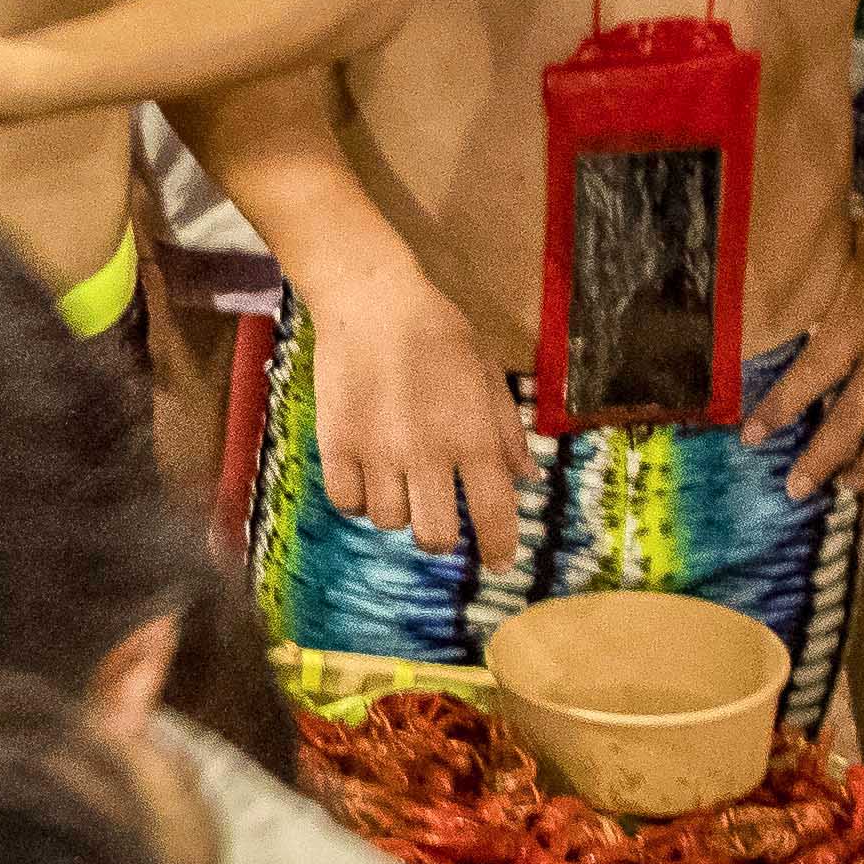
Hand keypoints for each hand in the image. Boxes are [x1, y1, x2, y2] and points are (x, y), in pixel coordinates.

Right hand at [303, 269, 531, 574]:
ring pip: (388, 521)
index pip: (493, 514)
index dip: (500, 549)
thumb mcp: (489, 376)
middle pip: (434, 536)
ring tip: (398, 481)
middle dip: (442, 537)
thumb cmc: (440, 333)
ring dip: (398, 510)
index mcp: (472, 435)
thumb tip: (528, 480)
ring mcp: (376, 450)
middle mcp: (425, 451)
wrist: (371, 300)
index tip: (500, 564)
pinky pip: (347, 503)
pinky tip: (368, 476)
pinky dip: (360, 499)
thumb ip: (508, 433)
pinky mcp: (335, 443)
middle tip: (439, 520)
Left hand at [794, 148, 863, 497]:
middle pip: (849, 419)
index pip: (808, 377)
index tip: (751, 438)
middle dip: (820, 460)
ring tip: (851, 485)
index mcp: (856, 322)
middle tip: (797, 490)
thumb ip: (838, 276)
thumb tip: (813, 277)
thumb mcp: (861, 246)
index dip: (778, 410)